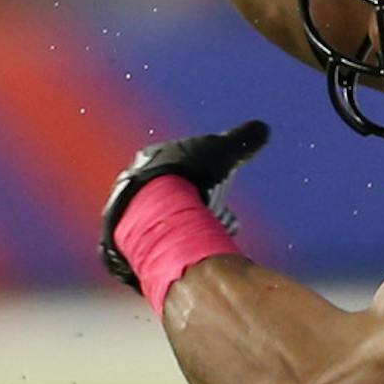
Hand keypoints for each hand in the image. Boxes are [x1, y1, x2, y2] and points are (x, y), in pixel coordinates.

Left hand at [99, 120, 268, 290]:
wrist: (156, 212)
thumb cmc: (188, 177)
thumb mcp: (223, 152)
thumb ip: (243, 140)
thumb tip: (262, 128)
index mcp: (154, 158)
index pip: (182, 164)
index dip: (206, 175)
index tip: (220, 189)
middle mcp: (135, 184)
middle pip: (171, 195)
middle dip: (196, 205)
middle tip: (216, 219)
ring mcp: (125, 215)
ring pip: (160, 222)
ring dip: (185, 228)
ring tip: (207, 239)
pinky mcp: (121, 244)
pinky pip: (146, 246)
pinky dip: (166, 250)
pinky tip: (184, 255)